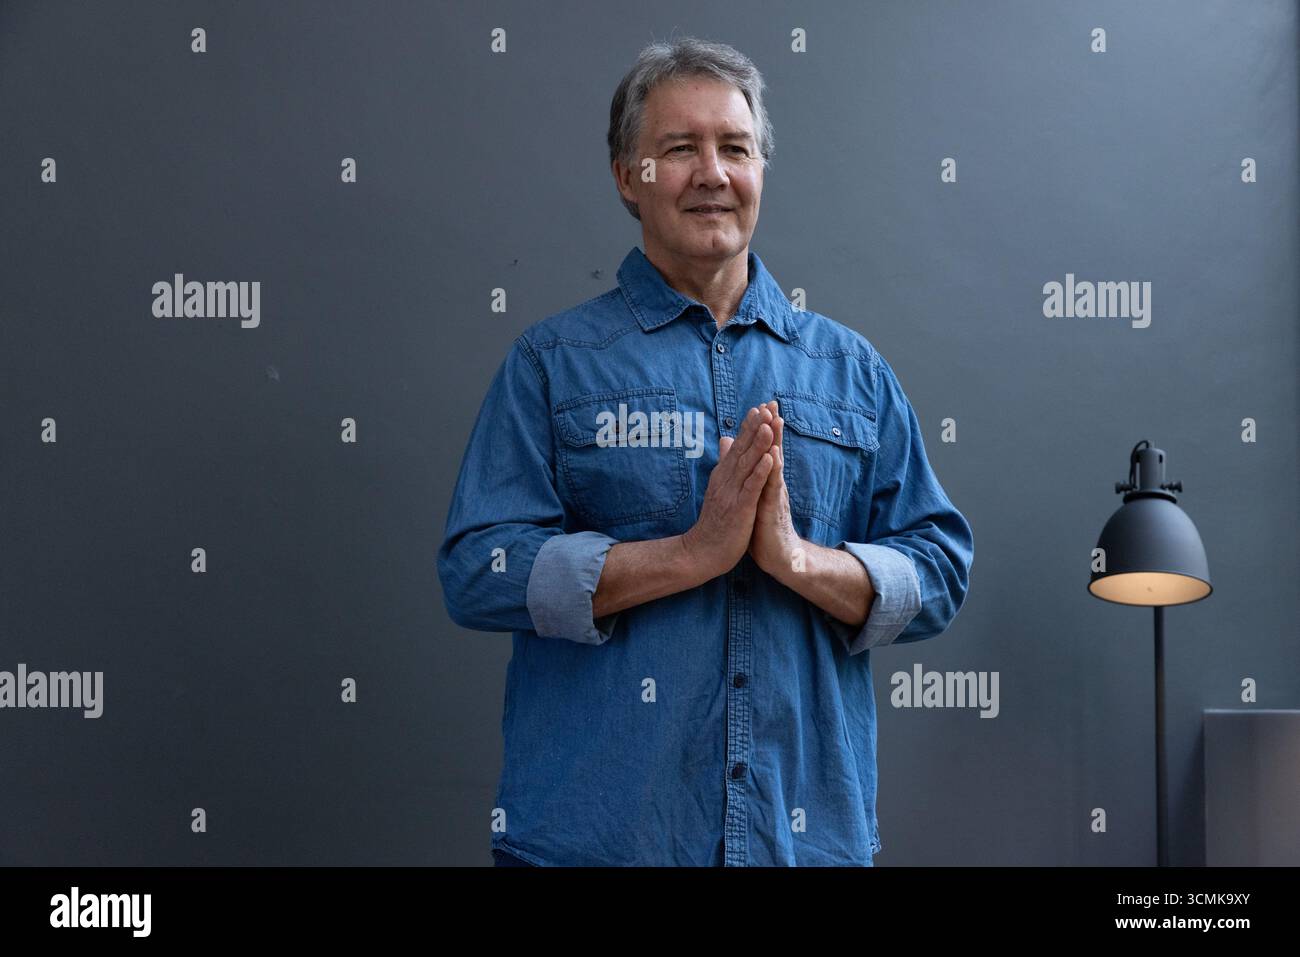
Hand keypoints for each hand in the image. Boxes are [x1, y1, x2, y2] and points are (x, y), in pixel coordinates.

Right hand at [681, 406, 774, 578]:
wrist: (702, 552)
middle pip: (741, 450)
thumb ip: (725, 463)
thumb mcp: (719, 488)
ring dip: (758, 445)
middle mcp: (725, 481)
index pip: (737, 447)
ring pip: (747, 465)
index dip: (748, 427)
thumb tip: (726, 439)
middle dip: (754, 428)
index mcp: (723, 476)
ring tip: (769, 425)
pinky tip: (769, 459)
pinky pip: (751, 488)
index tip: (759, 407)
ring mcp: (732, 494)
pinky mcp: (739, 509)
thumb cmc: (715, 522)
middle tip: (764, 407)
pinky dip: (760, 472)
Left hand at [748, 400, 802, 576]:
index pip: (764, 450)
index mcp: (765, 480)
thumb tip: (744, 466)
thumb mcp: (753, 498)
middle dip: (772, 427)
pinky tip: (773, 456)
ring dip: (776, 442)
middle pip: (773, 450)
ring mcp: (775, 495)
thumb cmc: (764, 526)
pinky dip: (773, 470)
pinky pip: (773, 487)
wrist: (777, 555)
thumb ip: (750, 478)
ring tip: (775, 420)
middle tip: (772, 402)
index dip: (762, 429)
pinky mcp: (773, 509)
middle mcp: (773, 484)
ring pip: (775, 464)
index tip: (760, 406)